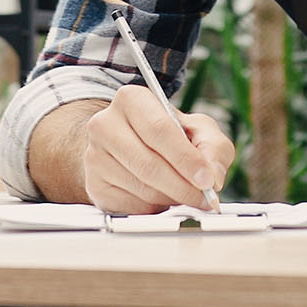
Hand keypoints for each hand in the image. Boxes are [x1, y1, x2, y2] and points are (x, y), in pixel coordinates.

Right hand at [82, 85, 233, 213]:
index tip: (206, 180)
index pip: (159, 130)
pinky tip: (161, 196)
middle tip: (204, 198)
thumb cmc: (167, 135)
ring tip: (184, 193)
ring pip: (142, 188)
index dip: (186, 159)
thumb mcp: (198, 129)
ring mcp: (94, 156)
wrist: (130, 145)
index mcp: (131, 99)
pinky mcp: (93, 185)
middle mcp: (105, 124)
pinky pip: (131, 206)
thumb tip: (212, 176)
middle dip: (183, 186)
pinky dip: (154, 207)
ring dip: (171, 198)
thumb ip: (213, 147)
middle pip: (149, 164)